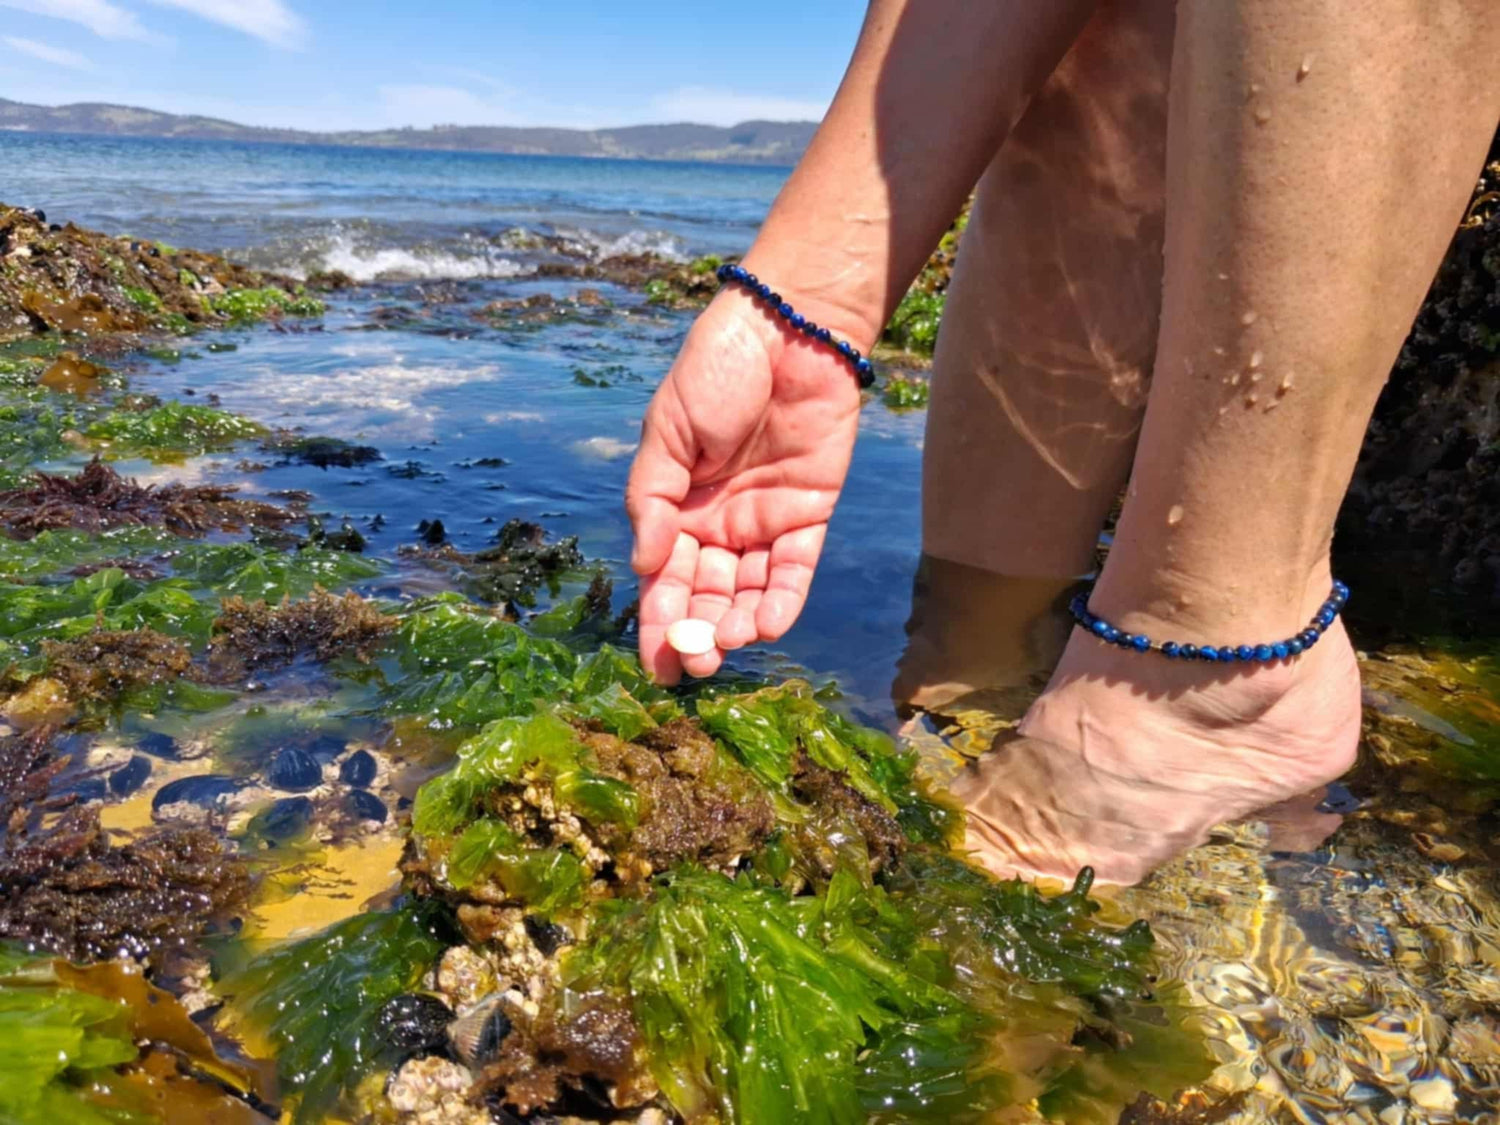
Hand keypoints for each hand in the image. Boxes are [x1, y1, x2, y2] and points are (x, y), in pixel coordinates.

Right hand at [626, 288, 863, 683]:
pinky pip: (794, 569)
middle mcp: (718, 524)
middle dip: (698, 635)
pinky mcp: (809, 513)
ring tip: (729, 647)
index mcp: (675, 507)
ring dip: (738, 625)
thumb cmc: (716, 371)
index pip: (664, 579)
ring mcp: (764, 522)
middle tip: (696, 666)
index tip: (656, 666)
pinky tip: (767, 626)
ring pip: (748, 591)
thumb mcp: (666, 431)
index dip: (658, 623)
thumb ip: (652, 499)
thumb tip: (645, 565)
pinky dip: (782, 599)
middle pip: (705, 596)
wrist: (786, 330)